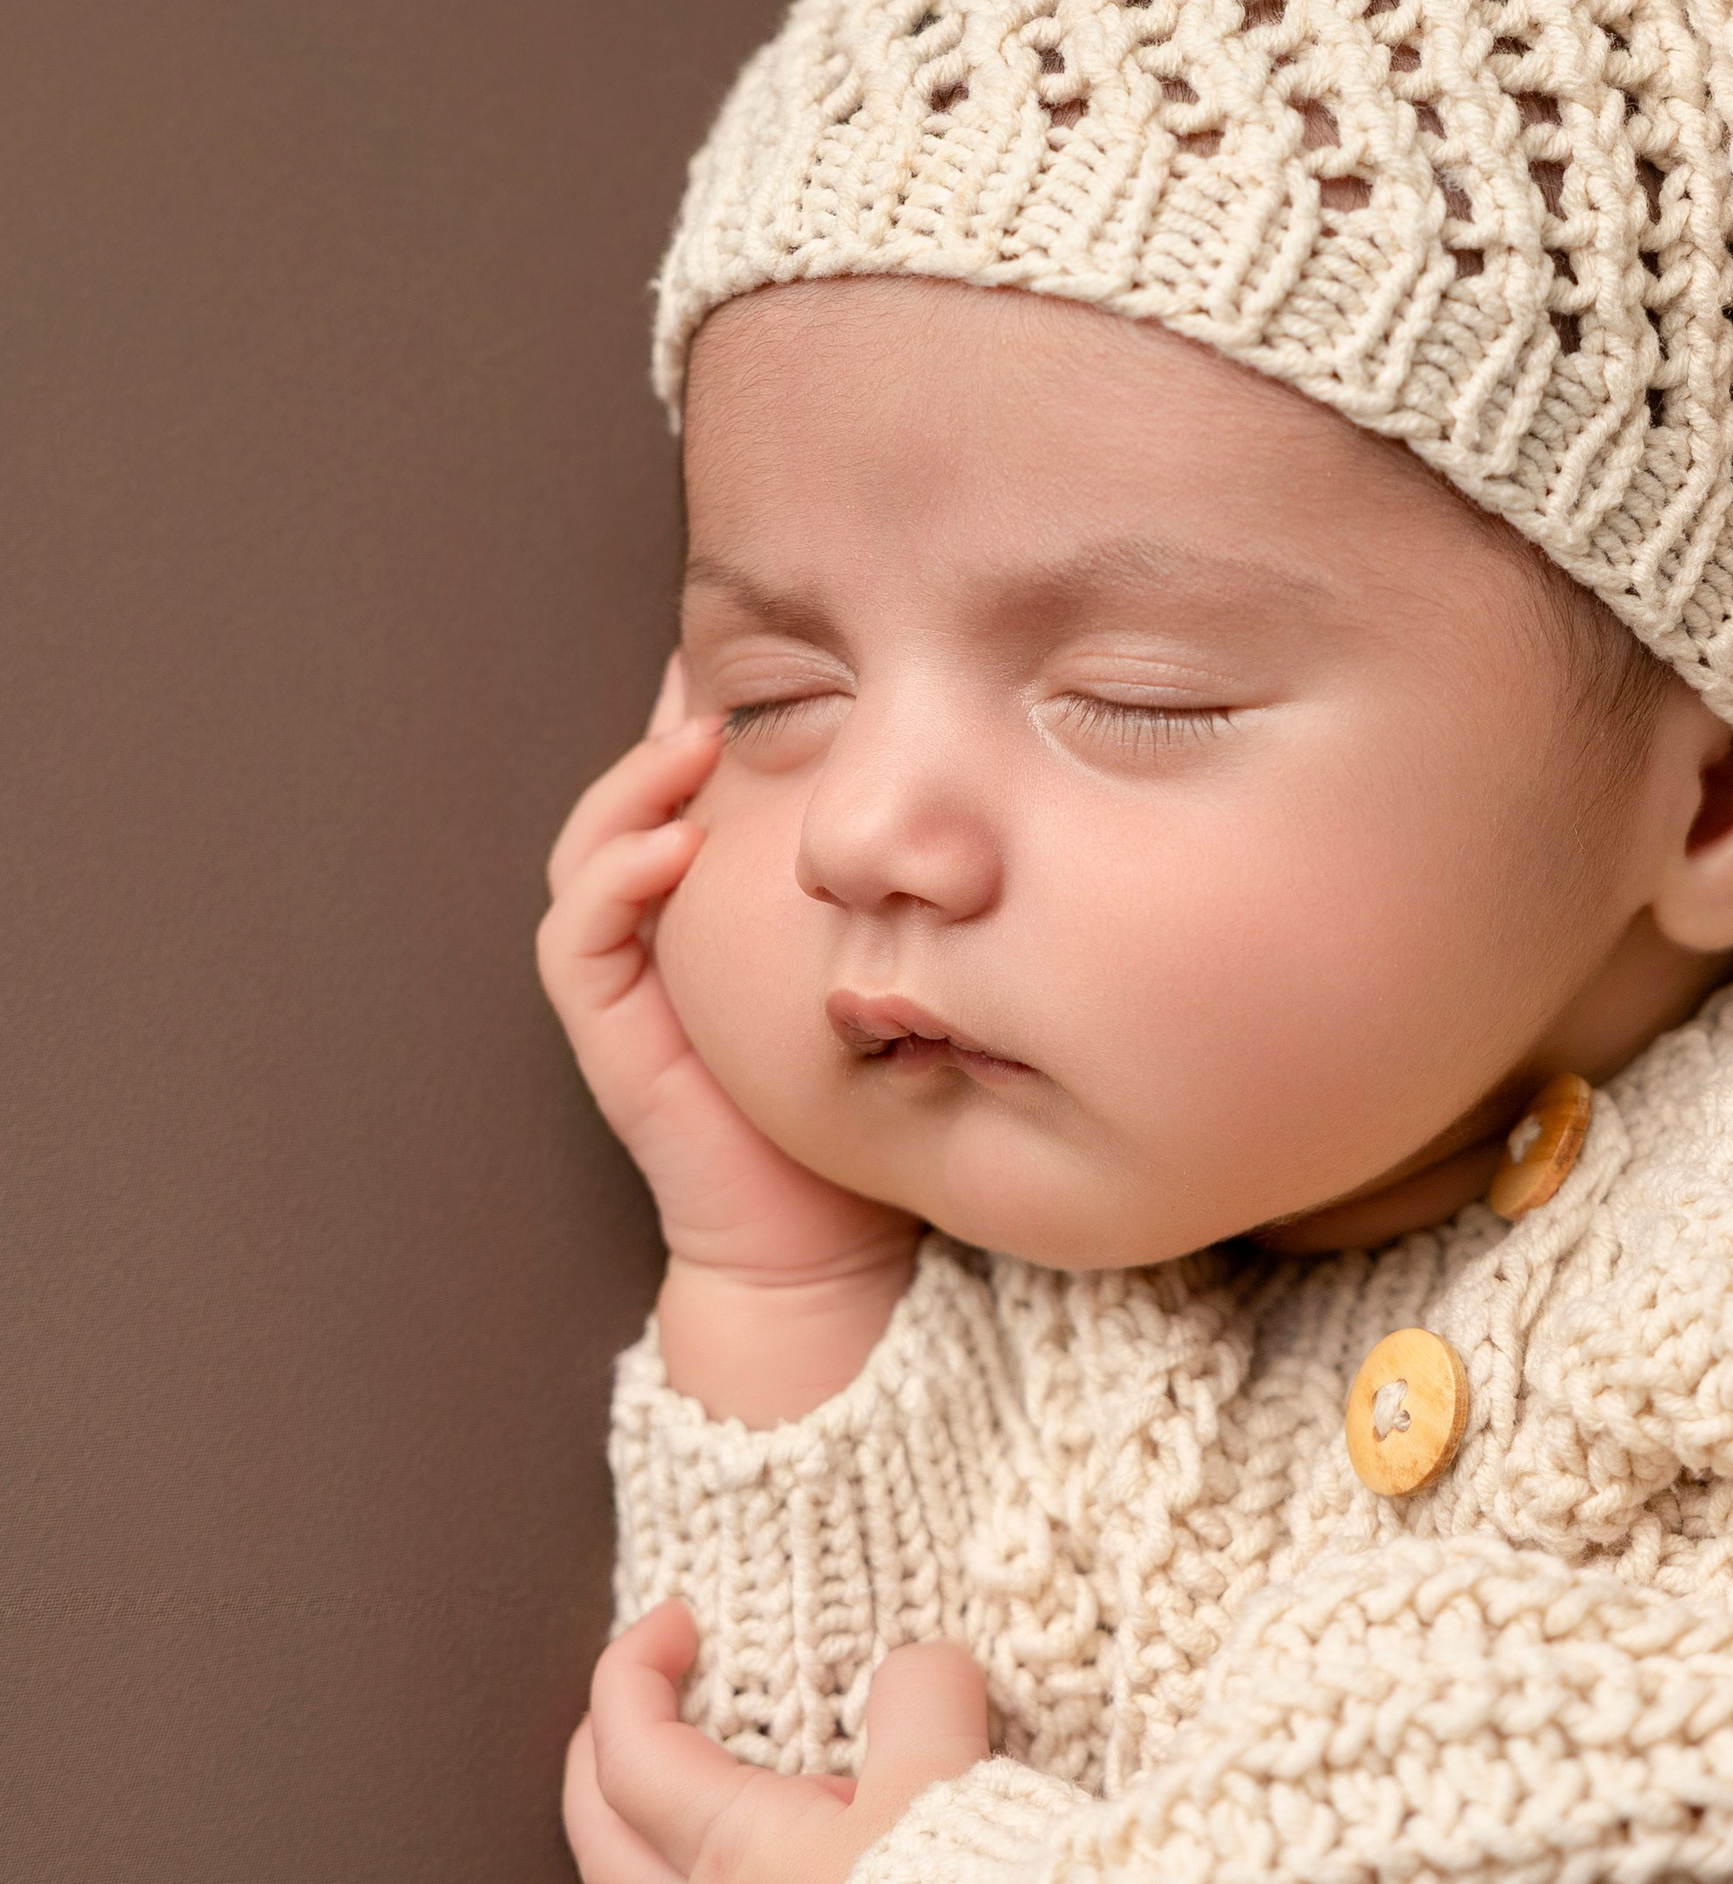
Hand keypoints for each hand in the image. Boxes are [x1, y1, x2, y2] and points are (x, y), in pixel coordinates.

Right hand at [538, 665, 916, 1413]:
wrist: (833, 1246)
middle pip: (641, 793)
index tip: (776, 638)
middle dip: (670, 717)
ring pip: (594, 849)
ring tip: (696, 736)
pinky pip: (580, 940)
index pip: (710, 782)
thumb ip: (930, 893)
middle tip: (714, 649)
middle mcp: (668, 928)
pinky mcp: (614, 1034)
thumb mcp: (915, 967)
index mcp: (731, 903)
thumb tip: (1000, 797)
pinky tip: (669, 843)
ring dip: (635, 786)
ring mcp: (630, 978)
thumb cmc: (883, 1103)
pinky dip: (613, 880)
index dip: (724, 705)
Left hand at [564, 1598, 991, 1883]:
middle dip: (595, 1763)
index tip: (672, 1624)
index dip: (633, 1672)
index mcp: (736, 1854)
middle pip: (600, 1847)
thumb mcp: (950, 1764)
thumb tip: (916, 1670)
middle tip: (627, 1716)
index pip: (633, 1749)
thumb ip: (921, 1695)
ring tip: (626, 1869)